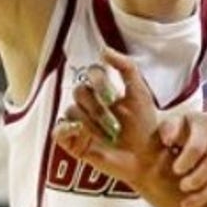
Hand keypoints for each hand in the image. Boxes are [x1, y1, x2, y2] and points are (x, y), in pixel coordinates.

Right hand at [53, 51, 171, 189]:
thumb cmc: (145, 125)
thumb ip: (126, 67)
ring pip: (72, 111)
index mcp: (103, 92)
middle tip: (116, 122)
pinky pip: (58, 131)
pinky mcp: (74, 143)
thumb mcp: (139, 92)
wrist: (147, 157)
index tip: (115, 96)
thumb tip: (103, 50)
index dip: (100, 82)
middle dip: (98, 106)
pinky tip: (81, 132)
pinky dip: (66, 129)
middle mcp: (89, 105)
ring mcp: (80, 124)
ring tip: (110, 136)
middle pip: (80, 92)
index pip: (91, 75)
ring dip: (92, 122)